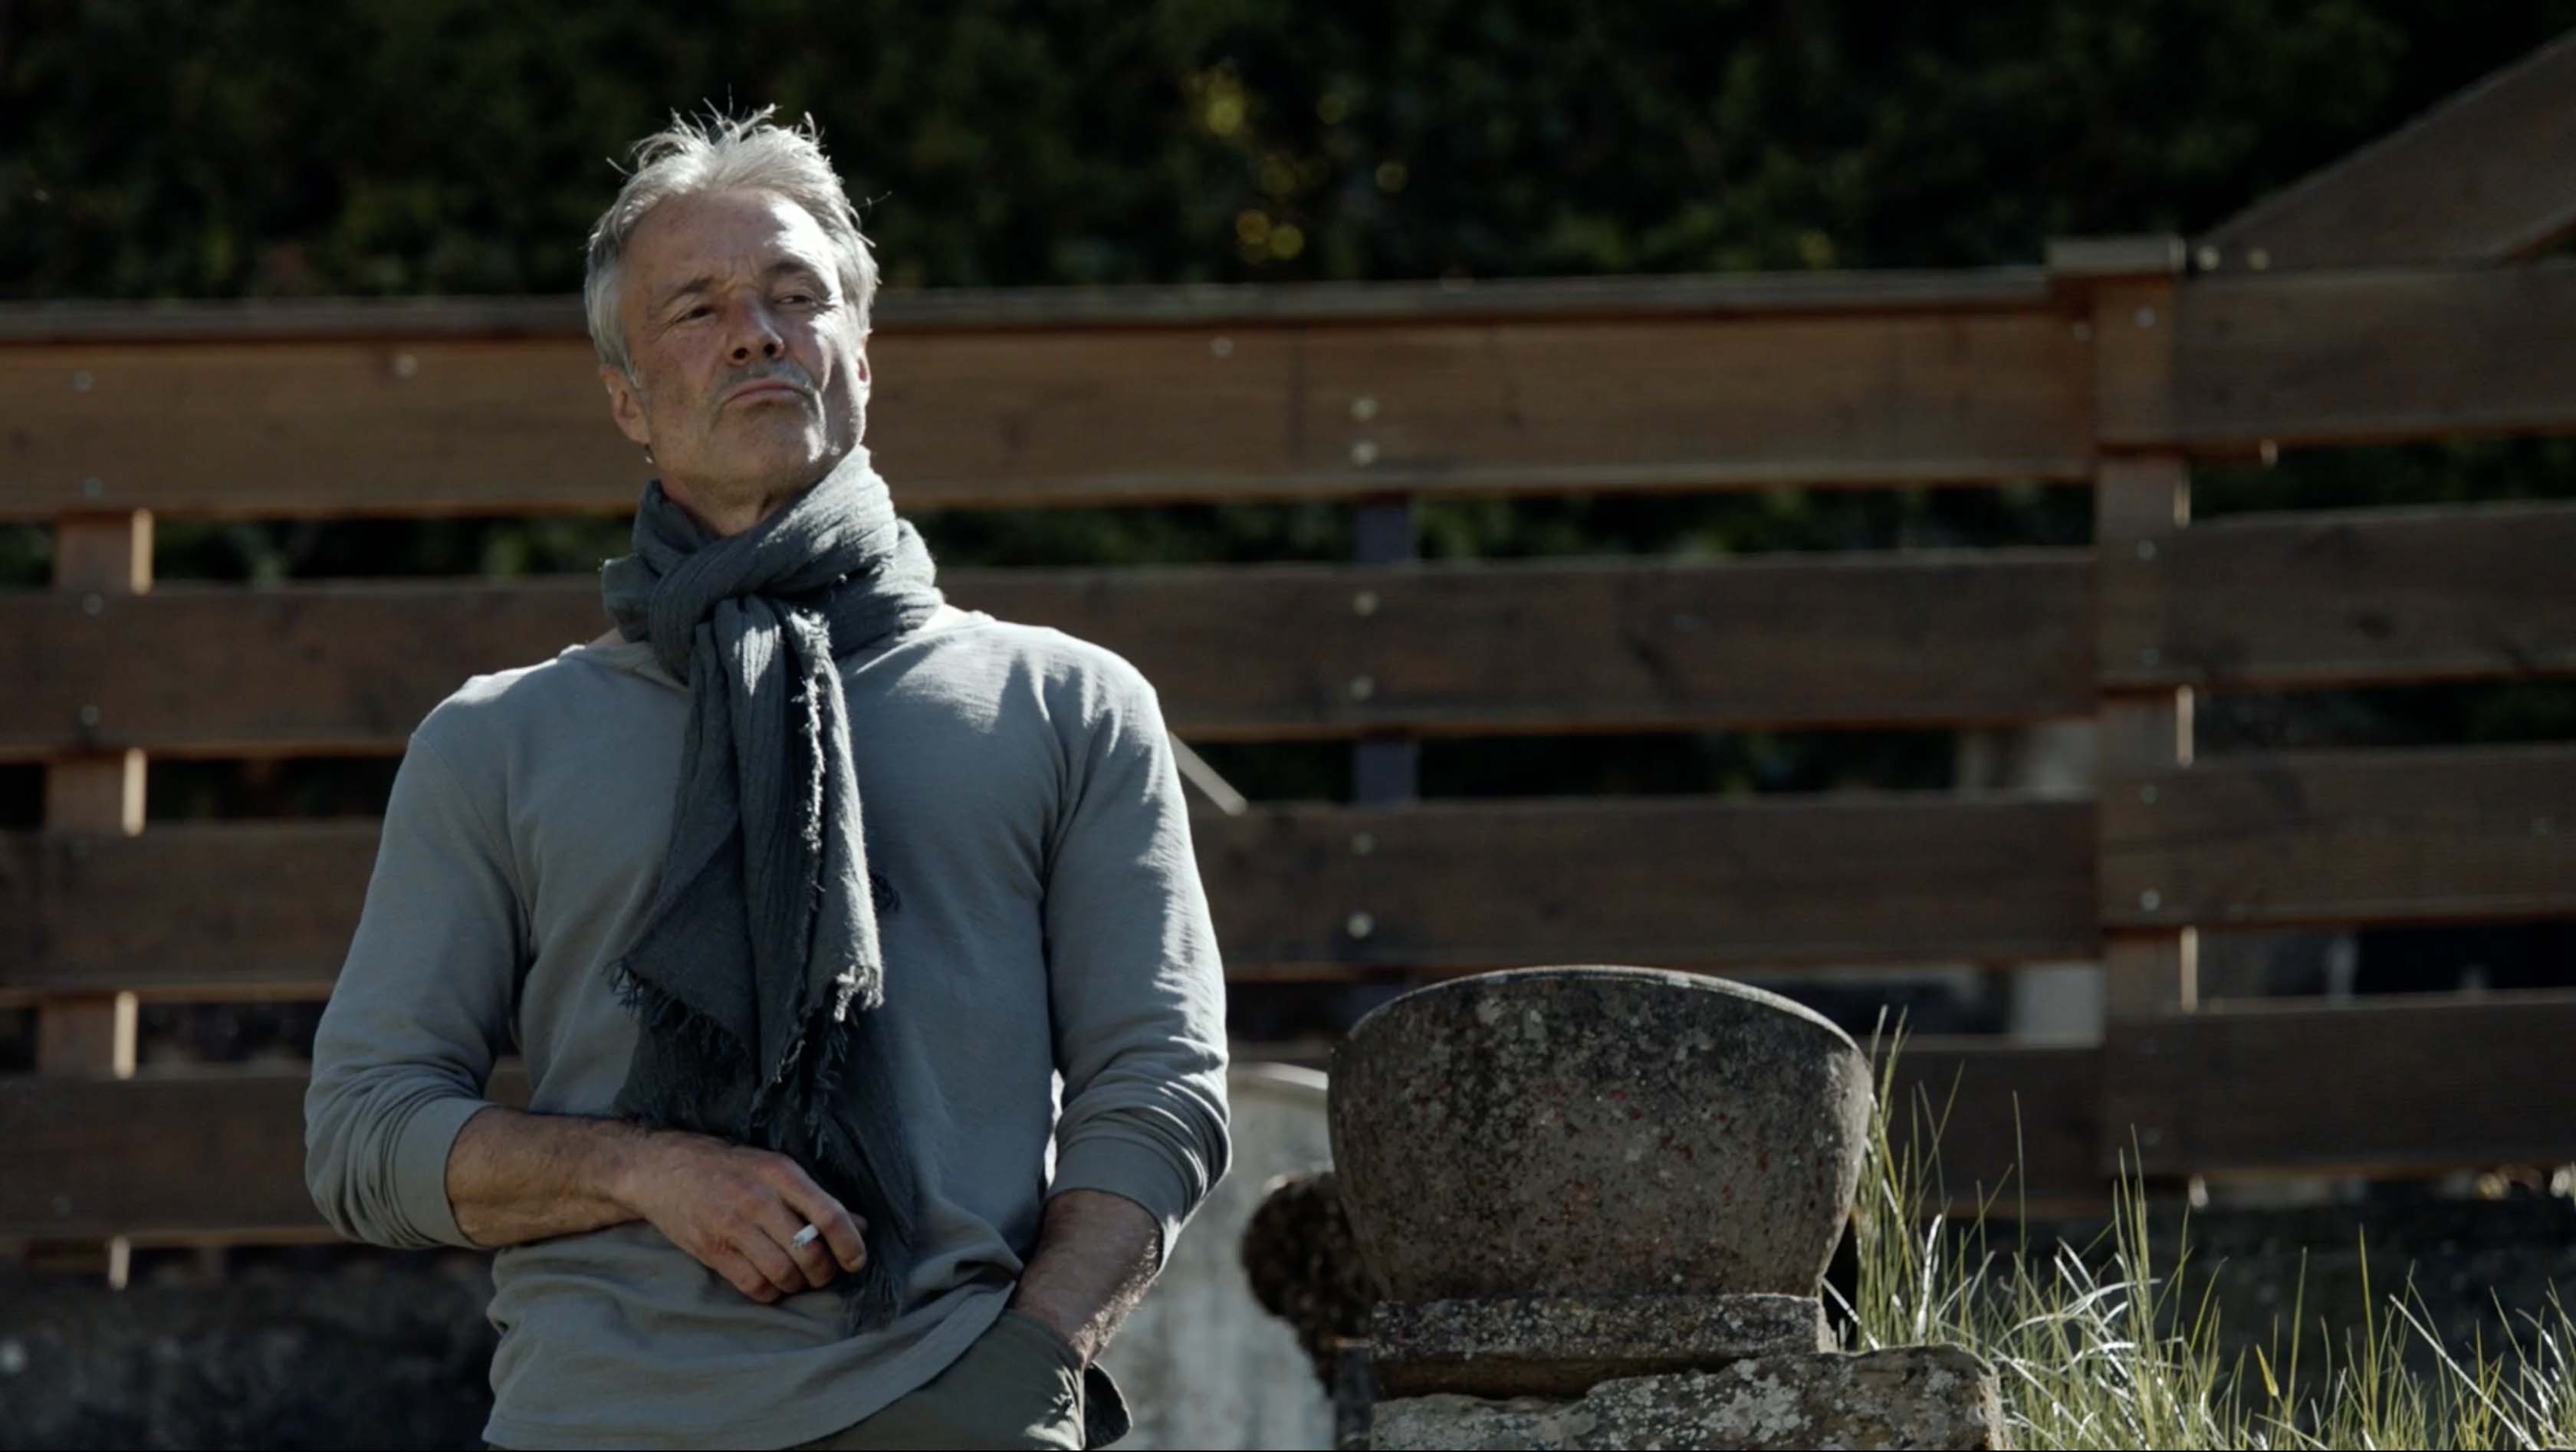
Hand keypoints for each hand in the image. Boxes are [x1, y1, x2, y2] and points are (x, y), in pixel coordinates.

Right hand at [613, 1128, 867, 1303]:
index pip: (829, 1214)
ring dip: (798, 1285)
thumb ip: (814, 1197)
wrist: (662, 1168)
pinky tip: (772, 1283)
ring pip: (784, 1274)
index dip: (850, 1244)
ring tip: (798, 1278)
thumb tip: (860, 1226)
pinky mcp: (711, 1250)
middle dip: (825, 1272)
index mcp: (780, 1173)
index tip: (857, 1260)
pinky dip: (771, 1293)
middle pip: (809, 1252)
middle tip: (824, 1273)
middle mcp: (758, 1199)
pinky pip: (754, 1286)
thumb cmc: (728, 1167)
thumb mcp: (774, 1167)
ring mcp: (732, 1226)